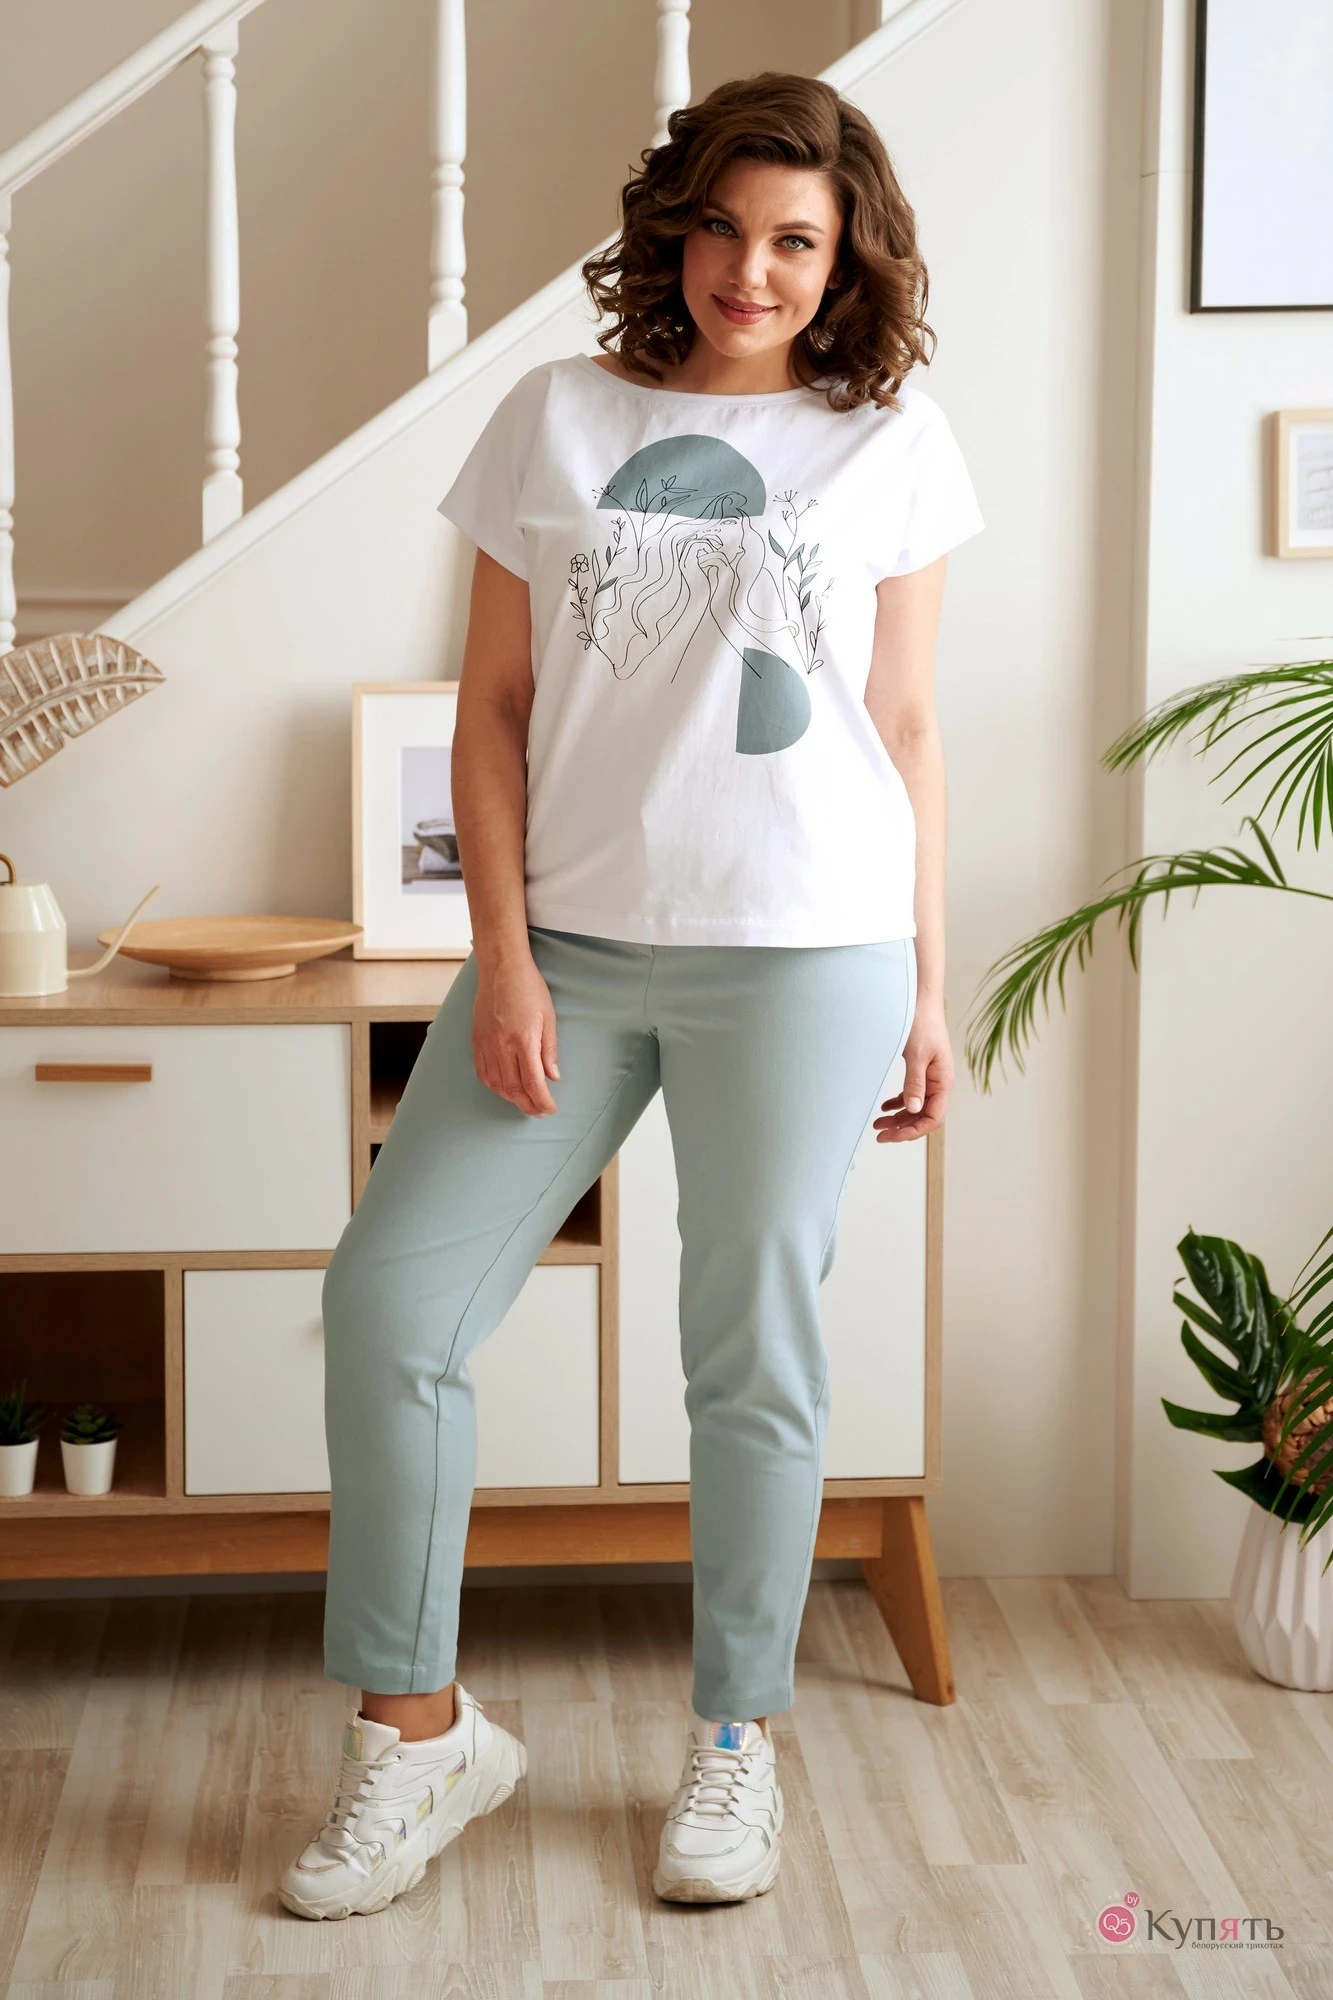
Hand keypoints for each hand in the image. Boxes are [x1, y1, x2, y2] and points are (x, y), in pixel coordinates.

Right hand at [472, 954, 560, 1116]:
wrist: (501, 969)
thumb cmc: (529, 988)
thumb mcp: (548, 1018)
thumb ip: (549, 1050)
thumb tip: (552, 1076)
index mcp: (523, 1040)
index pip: (533, 1083)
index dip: (542, 1101)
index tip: (550, 1108)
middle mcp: (501, 1046)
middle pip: (513, 1089)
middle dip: (528, 1105)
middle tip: (539, 1112)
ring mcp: (486, 1045)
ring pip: (496, 1084)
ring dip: (511, 1099)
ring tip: (525, 1103)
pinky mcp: (476, 1041)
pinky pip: (483, 1072)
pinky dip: (494, 1086)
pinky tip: (504, 1089)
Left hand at [874, 998, 952, 1142]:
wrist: (920, 1001)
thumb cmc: (922, 1024)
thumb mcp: (917, 1055)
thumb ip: (915, 1083)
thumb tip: (914, 1109)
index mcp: (943, 1082)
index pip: (933, 1118)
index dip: (914, 1130)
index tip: (893, 1136)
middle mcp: (939, 1083)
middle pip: (923, 1116)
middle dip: (903, 1128)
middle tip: (880, 1135)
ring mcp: (931, 1077)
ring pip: (916, 1107)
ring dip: (899, 1118)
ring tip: (878, 1124)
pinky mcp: (921, 1070)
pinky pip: (912, 1094)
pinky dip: (899, 1103)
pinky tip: (885, 1107)